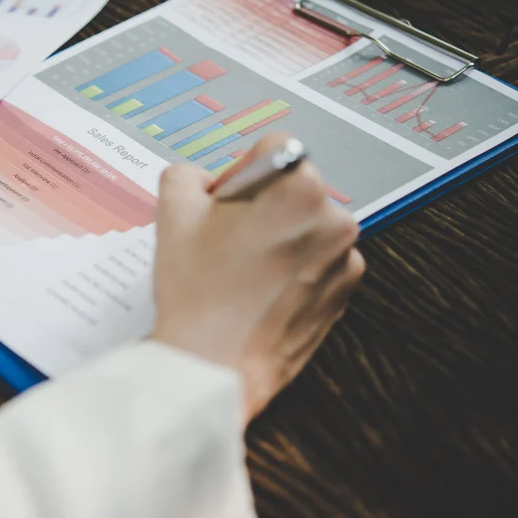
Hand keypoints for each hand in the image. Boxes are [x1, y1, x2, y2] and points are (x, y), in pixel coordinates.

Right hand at [150, 134, 364, 421]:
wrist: (216, 366)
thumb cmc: (197, 294)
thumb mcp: (173, 213)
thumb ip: (188, 175)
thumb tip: (206, 180)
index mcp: (298, 187)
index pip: (270, 150)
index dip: (238, 174)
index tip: (223, 204)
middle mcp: (333, 217)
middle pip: (291, 189)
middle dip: (261, 207)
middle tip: (226, 242)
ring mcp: (344, 258)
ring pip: (305, 226)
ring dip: (279, 238)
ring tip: (242, 273)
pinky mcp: (345, 291)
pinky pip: (319, 262)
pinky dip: (295, 270)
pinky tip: (261, 291)